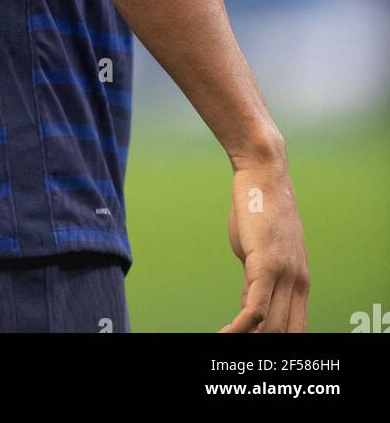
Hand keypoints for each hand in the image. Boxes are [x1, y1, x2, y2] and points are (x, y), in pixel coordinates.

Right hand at [218, 147, 310, 332]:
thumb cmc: (257, 208)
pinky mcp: (266, 265)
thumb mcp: (259, 251)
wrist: (262, 173)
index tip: (251, 349)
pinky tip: (223, 335)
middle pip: (285, 335)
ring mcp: (285, 275)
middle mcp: (298, 282)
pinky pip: (254, 311)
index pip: (294, 329)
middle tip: (233, 350)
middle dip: (260, 348)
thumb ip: (258, 281)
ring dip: (245, 341)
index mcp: (300, 281)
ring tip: (223, 343)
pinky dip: (238, 329)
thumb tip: (248, 311)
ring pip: (270, 329)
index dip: (275, 343)